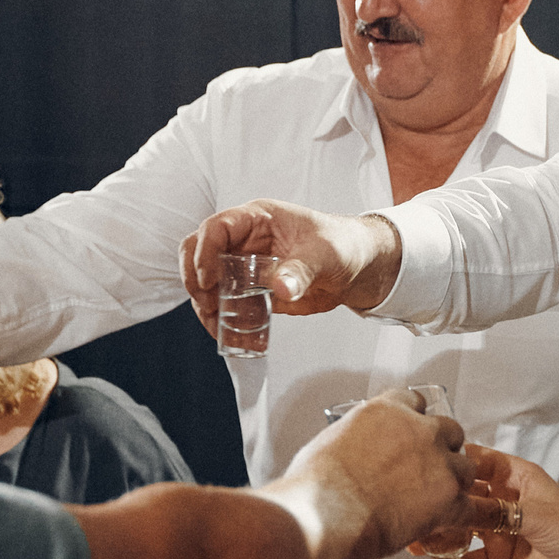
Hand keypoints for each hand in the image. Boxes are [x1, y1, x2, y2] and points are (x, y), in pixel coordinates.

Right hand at [180, 200, 401, 333]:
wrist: (361, 268)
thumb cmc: (344, 244)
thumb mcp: (325, 254)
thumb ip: (301, 270)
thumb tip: (281, 287)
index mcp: (258, 219)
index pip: (216, 228)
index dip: (204, 252)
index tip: (209, 280)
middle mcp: (245, 241)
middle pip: (200, 254)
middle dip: (198, 281)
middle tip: (208, 306)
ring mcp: (246, 266)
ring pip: (210, 284)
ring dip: (209, 307)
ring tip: (221, 330)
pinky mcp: (254, 291)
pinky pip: (231, 306)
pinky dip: (229, 323)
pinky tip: (239, 339)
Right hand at [286, 391, 472, 558]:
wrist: (325, 514)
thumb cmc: (316, 487)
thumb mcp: (327, 444)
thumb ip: (350, 441)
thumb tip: (346, 452)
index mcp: (386, 412)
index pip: (413, 401)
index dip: (414, 418)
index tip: (411, 429)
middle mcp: (418, 430)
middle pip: (448, 429)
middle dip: (442, 447)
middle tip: (429, 466)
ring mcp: (438, 463)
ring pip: (466, 465)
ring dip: (456, 479)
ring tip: (442, 497)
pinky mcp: (448, 499)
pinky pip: (473, 507)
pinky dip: (472, 516)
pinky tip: (471, 520)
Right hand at [415, 447, 558, 558]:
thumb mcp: (536, 513)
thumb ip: (496, 510)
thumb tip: (462, 508)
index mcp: (515, 478)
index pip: (477, 463)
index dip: (454, 464)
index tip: (427, 466)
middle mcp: (503, 502)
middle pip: (462, 497)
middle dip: (439, 503)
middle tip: (415, 509)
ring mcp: (499, 532)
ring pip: (459, 530)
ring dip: (438, 536)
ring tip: (415, 542)